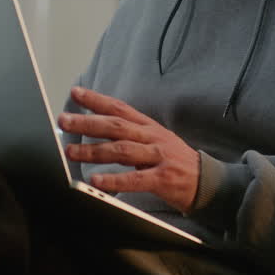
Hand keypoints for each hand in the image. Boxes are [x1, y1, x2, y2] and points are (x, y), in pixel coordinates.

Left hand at [58, 86, 199, 212]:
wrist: (209, 181)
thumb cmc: (175, 161)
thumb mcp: (155, 140)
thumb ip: (130, 135)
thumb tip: (99, 130)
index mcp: (148, 127)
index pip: (120, 108)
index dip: (97, 100)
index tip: (75, 93)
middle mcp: (152, 137)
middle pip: (116, 126)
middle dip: (88, 122)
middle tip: (65, 121)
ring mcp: (158, 156)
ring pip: (122, 150)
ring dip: (94, 150)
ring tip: (72, 152)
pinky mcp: (163, 178)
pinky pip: (136, 178)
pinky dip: (114, 179)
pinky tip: (96, 180)